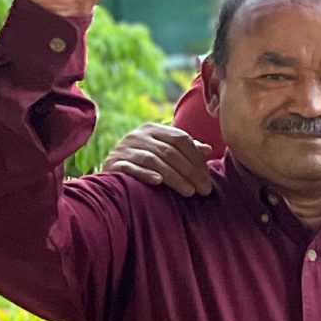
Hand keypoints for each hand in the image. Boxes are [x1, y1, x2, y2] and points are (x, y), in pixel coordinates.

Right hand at [101, 122, 215, 197]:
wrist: (112, 171)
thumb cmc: (145, 163)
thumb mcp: (166, 152)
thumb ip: (186, 150)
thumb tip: (208, 149)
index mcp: (153, 129)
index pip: (181, 139)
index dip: (197, 158)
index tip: (208, 178)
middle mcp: (137, 135)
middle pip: (170, 152)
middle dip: (190, 172)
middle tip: (204, 189)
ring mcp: (124, 148)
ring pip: (153, 161)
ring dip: (174, 177)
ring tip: (189, 192)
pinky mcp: (113, 163)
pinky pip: (131, 168)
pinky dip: (145, 174)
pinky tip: (159, 182)